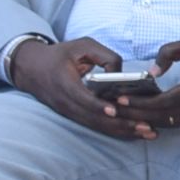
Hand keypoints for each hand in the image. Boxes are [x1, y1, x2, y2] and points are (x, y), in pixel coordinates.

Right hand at [9, 37, 145, 140]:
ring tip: (148, 134)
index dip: (98, 105)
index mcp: (64, 83)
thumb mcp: (82, 45)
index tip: (114, 111)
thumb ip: (105, 56)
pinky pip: (95, 125)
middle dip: (121, 124)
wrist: (31, 68)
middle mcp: (65, 102)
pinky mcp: (74, 115)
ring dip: (123, 131)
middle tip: (146, 127)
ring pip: (97, 125)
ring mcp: (68, 112)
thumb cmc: (60, 54)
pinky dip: (115, 130)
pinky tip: (134, 133)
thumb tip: (121, 73)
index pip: (82, 98)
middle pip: (94, 118)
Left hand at [113, 37, 179, 133]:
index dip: (143, 102)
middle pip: (165, 115)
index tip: (122, 98)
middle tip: (115, 108)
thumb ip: (170, 52)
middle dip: (137, 113)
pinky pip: (176, 123)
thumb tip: (152, 72)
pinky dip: (157, 121)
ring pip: (169, 123)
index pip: (167, 99)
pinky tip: (141, 116)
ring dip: (144, 119)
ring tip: (123, 112)